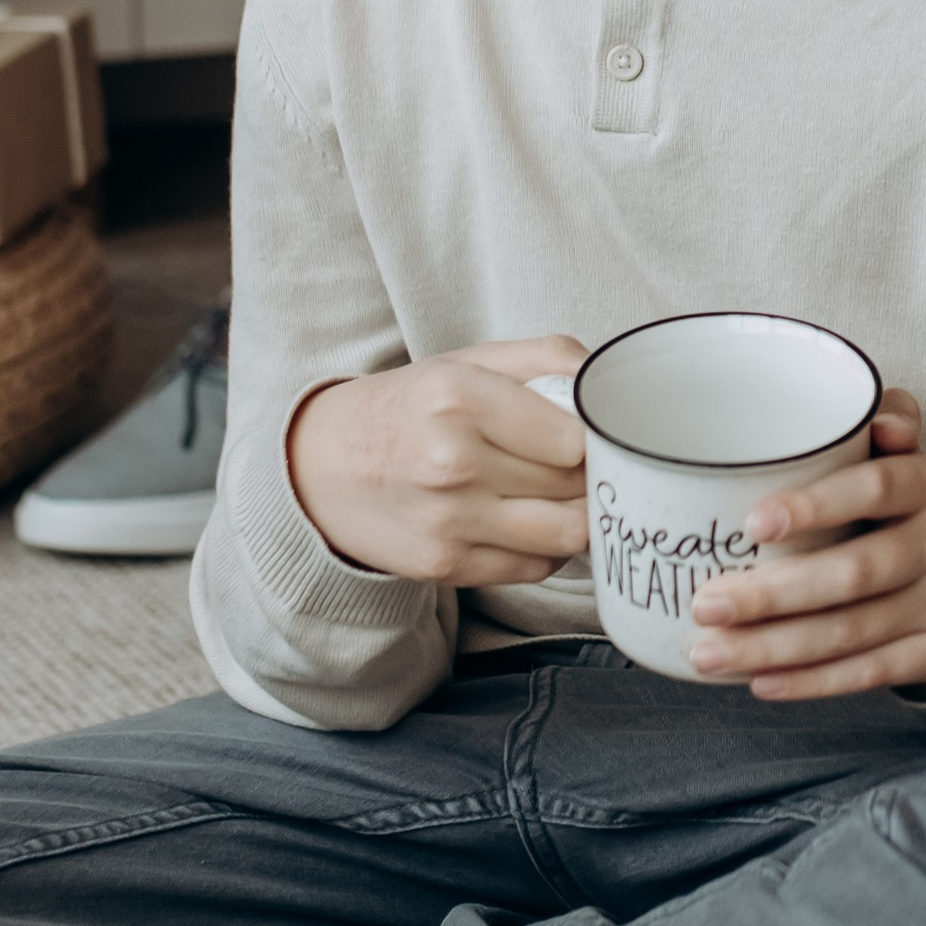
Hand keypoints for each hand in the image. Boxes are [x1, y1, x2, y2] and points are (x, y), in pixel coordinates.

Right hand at [289, 336, 587, 583]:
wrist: (317, 469)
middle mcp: (452, 461)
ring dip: (580, 516)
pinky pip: (534, 567)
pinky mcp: (445, 564)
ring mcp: (448, 520)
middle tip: (585, 463)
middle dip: (592, 474)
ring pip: (566, 534)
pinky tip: (528, 521)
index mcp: (459, 396)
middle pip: (574, 485)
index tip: (594, 434)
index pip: (574, 438)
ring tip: (566, 494)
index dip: (595, 438)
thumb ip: (547, 358)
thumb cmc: (407, 408)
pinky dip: (547, 548)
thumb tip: (608, 384)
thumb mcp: (467, 361)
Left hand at [684, 391, 925, 700]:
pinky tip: (761, 682)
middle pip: (854, 573)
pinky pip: (871, 672)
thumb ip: (882, 421)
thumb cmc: (901, 510)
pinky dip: (811, 681)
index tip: (752, 525)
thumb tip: (881, 422)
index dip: (815, 507)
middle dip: (771, 595)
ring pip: (853, 632)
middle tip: (705, 604)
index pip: (875, 487)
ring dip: (773, 648)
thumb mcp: (897, 457)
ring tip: (710, 652)